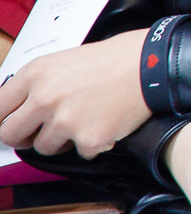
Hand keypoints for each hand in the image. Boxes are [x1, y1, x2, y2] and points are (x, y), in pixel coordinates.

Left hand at [0, 28, 149, 155]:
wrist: (152, 65)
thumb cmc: (112, 60)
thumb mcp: (63, 61)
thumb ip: (36, 85)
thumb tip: (15, 112)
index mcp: (35, 74)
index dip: (4, 120)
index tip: (10, 125)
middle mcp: (45, 98)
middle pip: (10, 135)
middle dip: (24, 136)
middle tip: (41, 130)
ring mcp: (65, 121)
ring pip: (43, 147)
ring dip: (61, 139)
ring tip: (84, 119)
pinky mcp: (87, 139)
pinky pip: (78, 152)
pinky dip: (91, 142)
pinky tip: (104, 122)